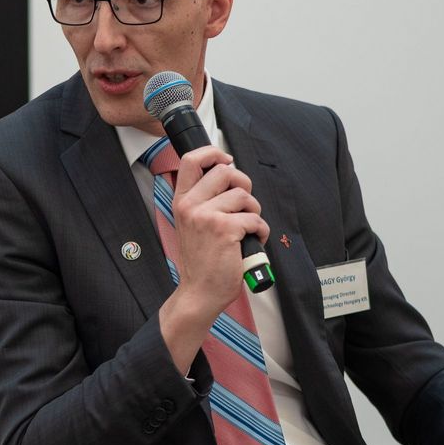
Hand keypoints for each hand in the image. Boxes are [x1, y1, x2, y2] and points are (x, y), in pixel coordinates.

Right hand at [157, 146, 267, 372]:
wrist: (199, 292)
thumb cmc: (201, 261)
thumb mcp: (191, 225)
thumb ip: (203, 201)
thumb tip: (228, 176)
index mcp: (182, 202)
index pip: (190, 160)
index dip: (212, 152)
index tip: (225, 159)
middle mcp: (191, 206)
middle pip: (225, 171)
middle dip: (243, 183)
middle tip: (244, 202)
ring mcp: (207, 217)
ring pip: (244, 195)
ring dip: (254, 210)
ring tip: (248, 227)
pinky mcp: (225, 230)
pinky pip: (255, 218)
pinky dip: (261, 230)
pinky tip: (254, 240)